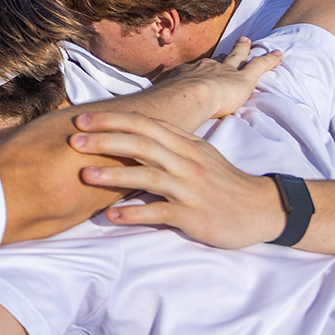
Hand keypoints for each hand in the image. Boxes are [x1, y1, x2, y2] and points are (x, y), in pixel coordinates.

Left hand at [68, 112, 288, 247]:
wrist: (260, 207)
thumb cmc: (221, 181)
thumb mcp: (198, 153)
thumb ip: (168, 142)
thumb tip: (132, 131)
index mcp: (185, 144)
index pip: (145, 124)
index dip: (112, 120)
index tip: (82, 119)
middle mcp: (186, 161)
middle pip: (142, 144)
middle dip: (106, 140)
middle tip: (74, 141)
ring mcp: (190, 188)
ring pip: (148, 176)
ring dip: (115, 175)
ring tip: (85, 175)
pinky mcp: (193, 215)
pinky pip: (160, 213)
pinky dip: (135, 214)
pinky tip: (112, 215)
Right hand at [141, 37, 281, 117]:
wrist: (187, 97)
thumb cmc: (169, 103)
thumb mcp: (154, 104)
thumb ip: (146, 110)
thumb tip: (124, 121)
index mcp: (187, 75)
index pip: (196, 70)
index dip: (201, 69)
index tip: (203, 66)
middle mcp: (206, 68)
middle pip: (219, 58)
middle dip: (227, 51)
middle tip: (237, 41)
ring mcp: (224, 71)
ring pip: (238, 57)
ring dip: (245, 50)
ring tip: (251, 41)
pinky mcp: (243, 79)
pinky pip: (259, 65)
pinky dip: (269, 59)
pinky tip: (279, 54)